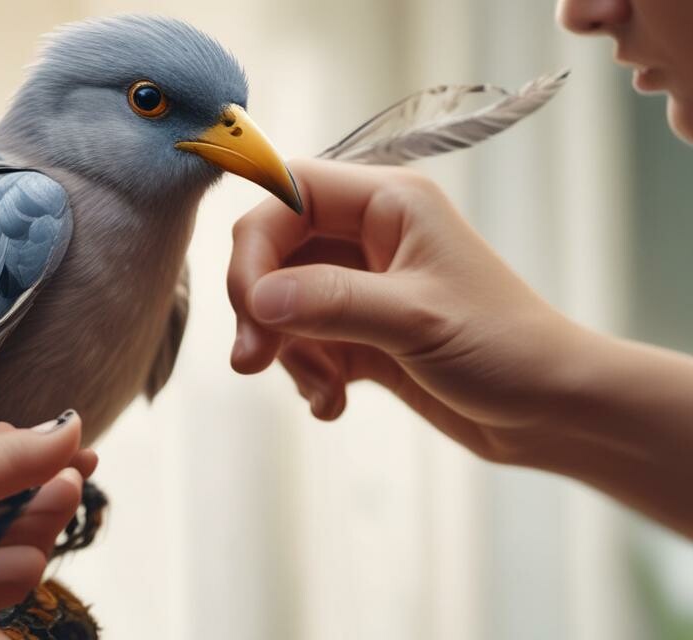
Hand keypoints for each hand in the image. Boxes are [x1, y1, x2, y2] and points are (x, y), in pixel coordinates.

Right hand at [228, 158, 588, 462]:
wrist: (555, 413)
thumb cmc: (507, 348)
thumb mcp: (415, 320)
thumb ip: (331, 303)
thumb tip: (255, 300)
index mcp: (387, 203)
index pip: (287, 193)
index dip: (255, 243)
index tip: (250, 304)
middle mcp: (369, 236)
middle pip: (274, 252)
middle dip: (260, 308)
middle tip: (254, 361)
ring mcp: (363, 286)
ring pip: (282, 305)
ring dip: (288, 353)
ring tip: (323, 392)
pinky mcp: (361, 334)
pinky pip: (304, 345)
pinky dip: (308, 376)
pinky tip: (334, 404)